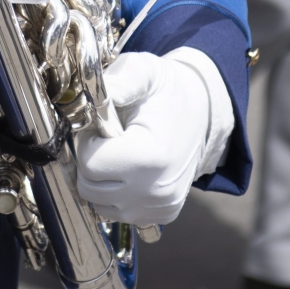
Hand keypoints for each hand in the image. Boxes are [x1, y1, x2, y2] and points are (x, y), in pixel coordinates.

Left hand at [75, 48, 232, 226]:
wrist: (201, 111)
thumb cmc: (166, 91)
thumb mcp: (143, 73)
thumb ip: (118, 82)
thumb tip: (90, 99)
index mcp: (150, 157)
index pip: (89, 164)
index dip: (88, 141)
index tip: (104, 126)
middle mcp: (157, 191)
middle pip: (89, 188)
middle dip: (91, 161)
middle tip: (109, 139)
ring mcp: (161, 207)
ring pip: (99, 204)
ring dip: (100, 180)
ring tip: (120, 154)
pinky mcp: (163, 215)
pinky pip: (118, 213)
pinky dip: (115, 194)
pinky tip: (130, 171)